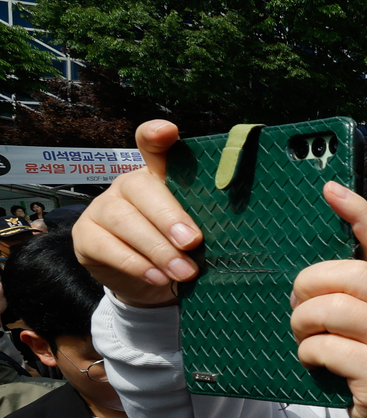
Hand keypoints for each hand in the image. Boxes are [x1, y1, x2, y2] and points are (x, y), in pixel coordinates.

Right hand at [72, 120, 202, 307]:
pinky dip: (136, 264)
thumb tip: (229, 232)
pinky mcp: (86, 236)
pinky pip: (107, 246)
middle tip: (192, 242)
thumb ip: (204, 222)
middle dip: (169, 217)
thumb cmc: (178, 250)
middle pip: (142, 189)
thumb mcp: (194, 233)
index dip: (156, 136)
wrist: (149, 285)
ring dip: (157, 248)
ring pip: (124, 220)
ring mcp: (102, 209)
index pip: (152, 147)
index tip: (168, 132)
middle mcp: (127, 186)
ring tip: (183, 271)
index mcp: (157, 177)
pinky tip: (157, 277)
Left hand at [290, 182, 366, 417]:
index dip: (358, 213)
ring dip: (303, 322)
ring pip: (332, 310)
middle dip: (308, 286)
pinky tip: (316, 361)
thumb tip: (317, 270)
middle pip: (349, 276)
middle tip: (298, 303)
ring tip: (305, 335)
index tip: (330, 190)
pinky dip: (309, 353)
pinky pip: (327, 348)